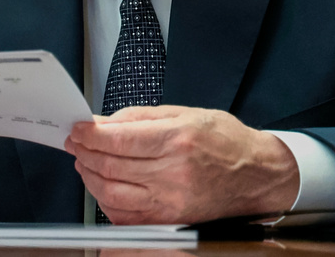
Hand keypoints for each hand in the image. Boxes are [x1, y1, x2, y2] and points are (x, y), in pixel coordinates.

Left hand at [65, 105, 298, 224]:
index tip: (78, 129)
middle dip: (84, 152)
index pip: (118, 139)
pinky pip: (124, 216)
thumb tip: (104, 122)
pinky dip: (106, 201)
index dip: (89, 134)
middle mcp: (173, 173)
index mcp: (177, 140)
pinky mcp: (170, 221)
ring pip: (111, 193)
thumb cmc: (227, 142)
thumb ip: (140, 117)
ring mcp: (171, 202)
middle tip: (76, 142)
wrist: (259, 175)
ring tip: (85, 162)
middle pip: (110, 166)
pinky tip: (103, 185)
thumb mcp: (185, 113)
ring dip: (89, 176)